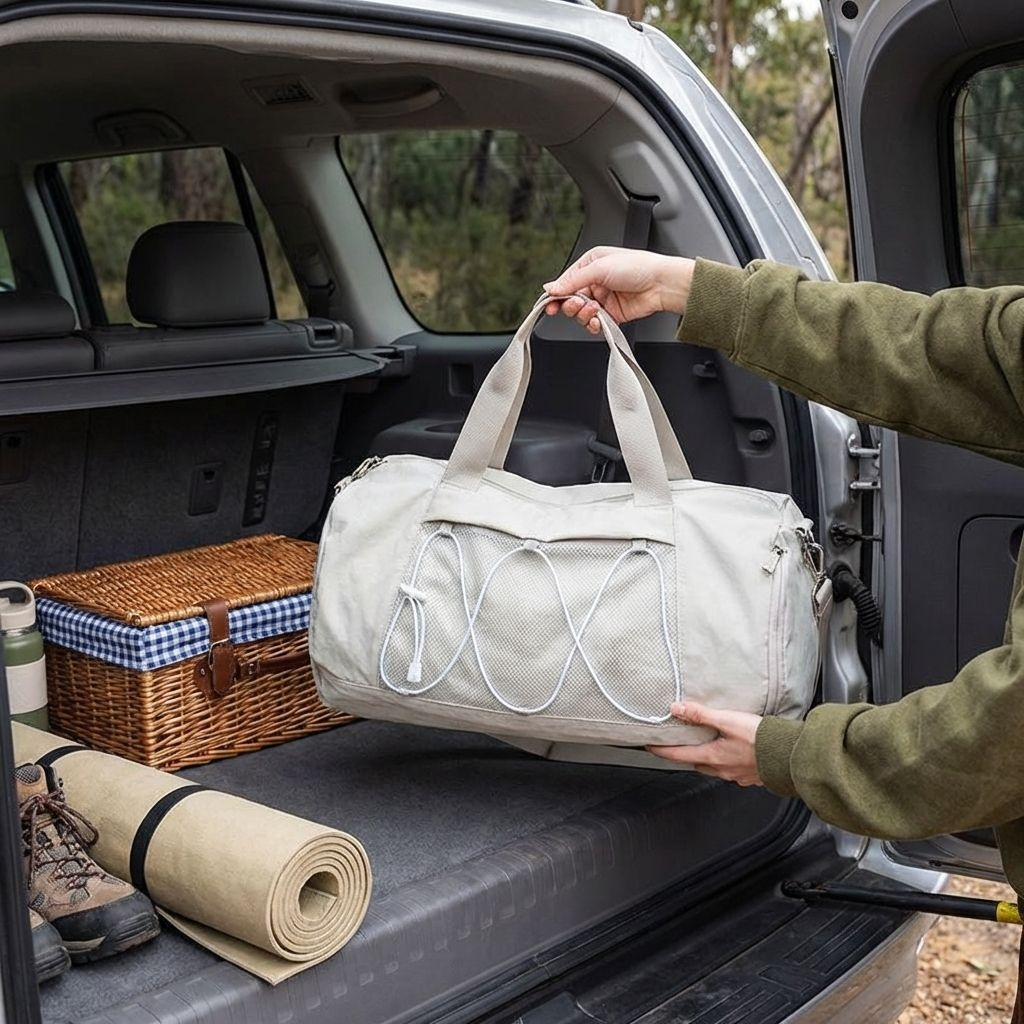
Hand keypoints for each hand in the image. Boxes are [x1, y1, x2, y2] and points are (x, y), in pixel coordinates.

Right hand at [543, 247, 695, 333]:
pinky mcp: (611, 315)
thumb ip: (573, 280)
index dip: (556, 294)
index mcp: (590, 265)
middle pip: (570, 300)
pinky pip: (594, 324)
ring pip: (581, 314)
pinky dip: (593, 325)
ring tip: (594, 310)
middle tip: (575, 305)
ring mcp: (603, 300)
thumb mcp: (599, 267)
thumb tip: (551, 287)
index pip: (565, 282)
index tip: (550, 304)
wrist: (661, 284)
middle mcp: (595, 282)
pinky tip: (598, 321)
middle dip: (570, 306)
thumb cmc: (637, 267)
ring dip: (583, 315)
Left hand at [647, 701, 763, 786]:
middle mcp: (723, 769)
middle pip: (697, 763)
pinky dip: (727, 761)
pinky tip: (734, 752)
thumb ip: (702, 714)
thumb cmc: (761, 739)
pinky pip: (732, 770)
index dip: (662, 751)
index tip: (650, 747)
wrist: (789, 755)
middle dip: (687, 754)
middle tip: (680, 743)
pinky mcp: (751, 776)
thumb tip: (677, 708)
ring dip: (708, 758)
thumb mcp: (728, 720)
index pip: (679, 755)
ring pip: (715, 768)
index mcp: (713, 756)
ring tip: (708, 744)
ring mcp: (737, 775)